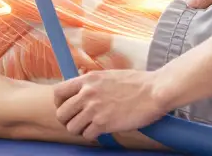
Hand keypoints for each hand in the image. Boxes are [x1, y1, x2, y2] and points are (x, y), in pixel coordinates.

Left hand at [52, 69, 168, 141]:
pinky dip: (92, 136)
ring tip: (90, 127)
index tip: (67, 108)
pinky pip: (87, 135)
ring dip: (80, 130)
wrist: (153, 91)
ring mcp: (94, 109)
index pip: (58, 92)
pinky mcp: (104, 123)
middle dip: (68, 120)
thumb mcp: (107, 75)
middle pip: (61, 113)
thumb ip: (92, 84)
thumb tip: (82, 92)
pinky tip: (100, 131)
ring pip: (72, 127)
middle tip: (78, 122)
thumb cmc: (136, 83)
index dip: (60, 104)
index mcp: (87, 79)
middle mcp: (87, 93)